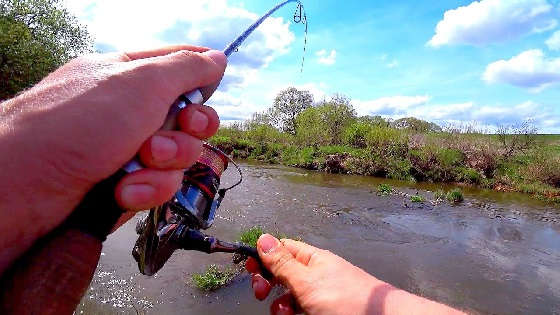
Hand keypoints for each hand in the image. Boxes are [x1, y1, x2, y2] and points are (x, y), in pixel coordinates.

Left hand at [0, 45, 225, 273]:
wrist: (26, 186)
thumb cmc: (76, 123)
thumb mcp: (140, 82)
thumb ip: (185, 68)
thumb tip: (217, 58)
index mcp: (130, 74)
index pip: (180, 65)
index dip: (202, 76)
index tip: (208, 89)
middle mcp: (131, 110)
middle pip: (189, 119)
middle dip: (184, 133)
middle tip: (161, 137)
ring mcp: (127, 147)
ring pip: (179, 157)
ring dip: (164, 165)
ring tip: (135, 165)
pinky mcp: (125, 182)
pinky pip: (159, 185)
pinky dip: (146, 189)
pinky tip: (123, 191)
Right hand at [247, 234, 463, 314]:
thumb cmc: (347, 300)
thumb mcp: (307, 281)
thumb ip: (283, 263)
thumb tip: (263, 238)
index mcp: (312, 259)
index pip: (281, 248)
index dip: (263, 256)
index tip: (249, 268)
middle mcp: (316, 273)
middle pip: (283, 273)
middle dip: (269, 283)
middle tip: (262, 293)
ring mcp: (321, 293)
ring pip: (290, 295)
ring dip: (280, 304)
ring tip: (285, 313)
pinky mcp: (325, 309)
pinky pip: (302, 307)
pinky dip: (293, 311)